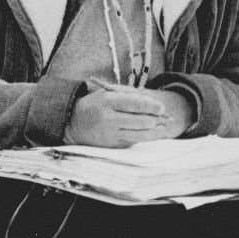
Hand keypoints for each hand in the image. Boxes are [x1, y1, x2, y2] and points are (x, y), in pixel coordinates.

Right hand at [65, 83, 195, 147]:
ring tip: (163, 126)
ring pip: (141, 134)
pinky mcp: (113, 145)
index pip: (135, 104)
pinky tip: (153, 132)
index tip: (161, 107)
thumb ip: (130, 95)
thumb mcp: (108, 92)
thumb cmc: (96, 104)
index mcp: (107, 101)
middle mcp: (109, 118)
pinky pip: (134, 140)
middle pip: (140, 121)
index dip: (151, 107)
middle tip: (163, 116)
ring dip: (155, 130)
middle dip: (155, 119)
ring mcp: (111, 134)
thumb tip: (153, 103)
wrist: (74, 123)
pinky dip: (145, 136)